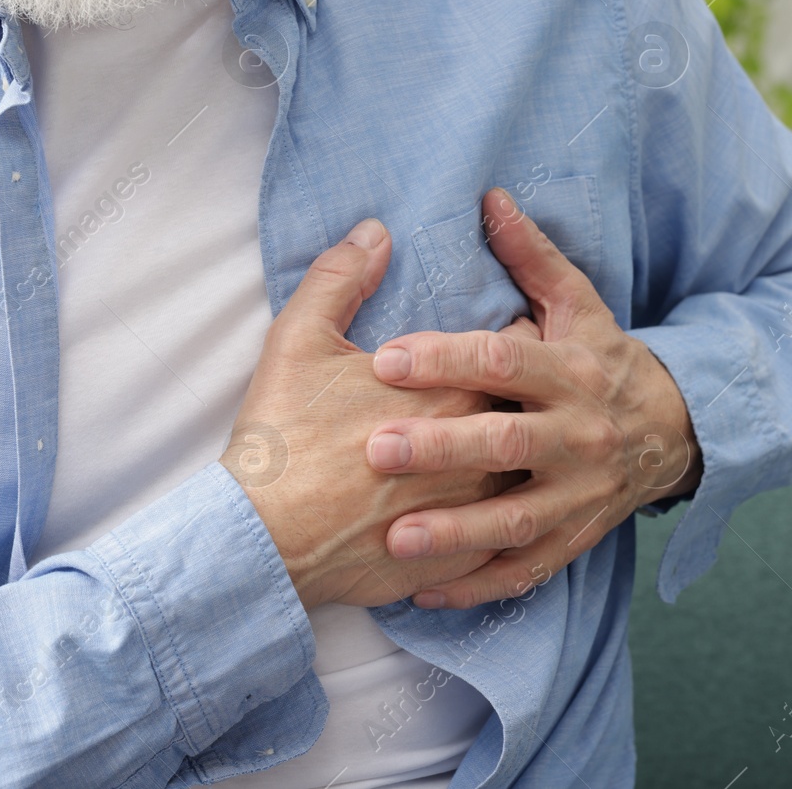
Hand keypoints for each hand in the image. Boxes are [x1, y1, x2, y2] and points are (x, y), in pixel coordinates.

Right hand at [219, 217, 534, 609]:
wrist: (263, 538)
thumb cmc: (283, 435)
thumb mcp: (298, 340)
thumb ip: (341, 278)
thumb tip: (375, 233)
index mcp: (455, 391)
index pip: (514, 351)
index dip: (512, 338)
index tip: (506, 334)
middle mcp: (481, 451)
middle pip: (528, 412)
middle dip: (524, 398)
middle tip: (511, 390)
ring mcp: (475, 511)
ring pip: (524, 476)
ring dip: (518, 460)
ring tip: (505, 449)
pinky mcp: (462, 559)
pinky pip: (502, 534)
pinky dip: (499, 517)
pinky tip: (488, 506)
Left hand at [364, 188, 701, 609]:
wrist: (675, 430)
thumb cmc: (602, 359)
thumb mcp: (579, 304)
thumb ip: (530, 256)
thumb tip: (489, 197)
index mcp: (570, 370)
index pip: (504, 361)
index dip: (446, 358)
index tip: (385, 357)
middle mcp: (579, 435)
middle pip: (507, 443)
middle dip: (441, 449)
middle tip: (374, 449)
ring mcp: (580, 494)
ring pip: (517, 519)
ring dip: (456, 531)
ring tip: (396, 538)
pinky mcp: (576, 539)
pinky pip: (527, 569)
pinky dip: (478, 585)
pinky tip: (424, 589)